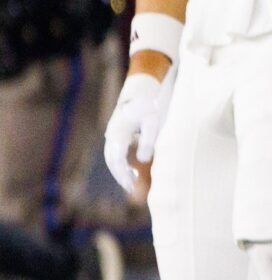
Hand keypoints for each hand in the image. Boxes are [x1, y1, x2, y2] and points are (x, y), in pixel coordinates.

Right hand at [104, 72, 170, 201]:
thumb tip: (143, 160)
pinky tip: (134, 172)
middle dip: (120, 175)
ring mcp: (112, 135)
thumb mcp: (153, 120)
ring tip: (133, 184)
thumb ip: (148, 140)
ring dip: (121, 171)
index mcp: (119, 132)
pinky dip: (122, 164)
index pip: (116, 158)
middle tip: (132, 189)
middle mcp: (112, 135)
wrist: (140, 90)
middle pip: (111, 160)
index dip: (122, 173)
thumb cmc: (149, 105)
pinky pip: (116, 153)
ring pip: (112, 158)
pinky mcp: (117, 136)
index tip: (131, 184)